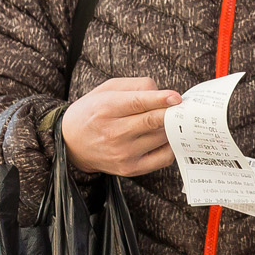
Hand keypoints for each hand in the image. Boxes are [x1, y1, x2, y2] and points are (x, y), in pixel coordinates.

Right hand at [61, 77, 181, 176]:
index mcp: (106, 109)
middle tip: (183, 108)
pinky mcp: (130, 168)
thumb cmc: (93, 111)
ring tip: (171, 120)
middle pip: (152, 122)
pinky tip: (166, 137)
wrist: (71, 143)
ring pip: (161, 137)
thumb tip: (165, 94)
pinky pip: (163, 158)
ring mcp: (123, 153)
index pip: (137, 103)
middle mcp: (113, 133)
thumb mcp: (108, 89)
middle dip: (172, 113)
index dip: (160, 99)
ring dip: (172, 127)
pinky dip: (171, 146)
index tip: (176, 98)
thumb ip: (137, 86)